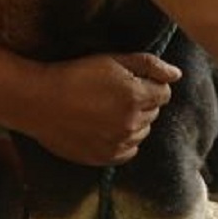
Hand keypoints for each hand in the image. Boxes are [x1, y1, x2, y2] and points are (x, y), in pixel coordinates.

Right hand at [24, 53, 179, 165]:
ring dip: (133, 121)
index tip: (132, 81)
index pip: (164, 94)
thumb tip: (177, 74)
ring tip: (107, 110)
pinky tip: (105, 128)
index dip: (151, 84)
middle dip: (142, 102)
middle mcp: (132, 123)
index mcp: (136, 96)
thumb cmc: (75, 75)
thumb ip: (148, 65)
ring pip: (142, 132)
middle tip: (115, 93)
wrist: (40, 101)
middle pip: (154, 113)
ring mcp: (119, 143)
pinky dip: (123, 140)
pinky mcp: (105, 158)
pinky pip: (129, 151)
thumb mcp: (112, 60)